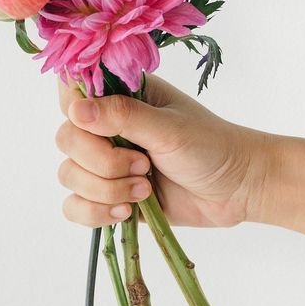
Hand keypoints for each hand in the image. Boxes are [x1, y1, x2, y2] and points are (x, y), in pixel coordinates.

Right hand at [55, 75, 270, 227]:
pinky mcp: (109, 196)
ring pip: (69, 175)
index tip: (99, 128)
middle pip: (66, 139)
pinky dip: (95, 213)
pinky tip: (126, 212)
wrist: (238, 189)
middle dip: (101, 161)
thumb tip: (76, 110)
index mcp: (121, 96)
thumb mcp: (169, 128)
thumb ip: (122, 116)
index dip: (75, 110)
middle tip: (142, 165)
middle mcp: (108, 126)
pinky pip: (75, 206)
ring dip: (104, 189)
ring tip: (145, 190)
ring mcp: (107, 163)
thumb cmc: (212, 147)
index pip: (72, 92)